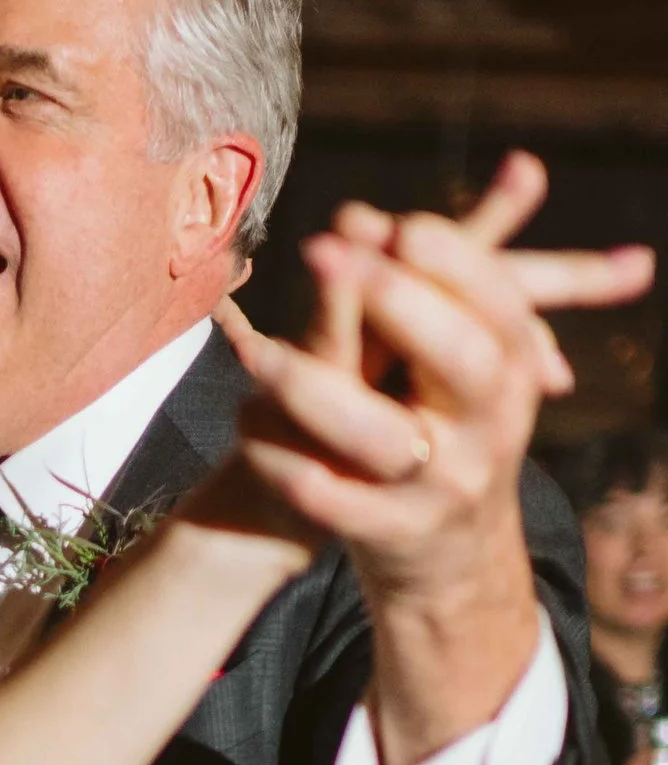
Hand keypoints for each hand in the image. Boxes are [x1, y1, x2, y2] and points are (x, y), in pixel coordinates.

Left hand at [216, 153, 654, 764]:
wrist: (448, 556)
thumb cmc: (440, 426)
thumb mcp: (453, 352)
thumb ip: (430, 277)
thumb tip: (385, 208)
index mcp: (510, 368)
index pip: (497, 301)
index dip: (452, 260)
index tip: (400, 225)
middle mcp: (489, 424)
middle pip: (462, 357)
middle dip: (400, 305)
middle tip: (327, 253)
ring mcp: (440, 483)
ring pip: (385, 437)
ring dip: (322, 392)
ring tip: (263, 355)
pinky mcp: (392, 535)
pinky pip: (342, 507)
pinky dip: (297, 473)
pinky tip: (252, 438)